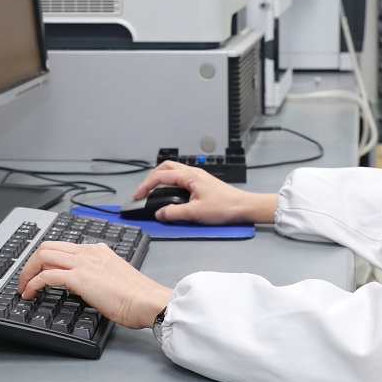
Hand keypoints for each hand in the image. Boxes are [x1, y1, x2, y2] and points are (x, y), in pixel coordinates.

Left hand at [17, 241, 172, 329]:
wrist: (147, 301)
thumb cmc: (138, 296)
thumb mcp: (114, 278)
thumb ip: (98, 276)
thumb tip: (84, 286)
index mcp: (97, 251)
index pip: (63, 247)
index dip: (45, 259)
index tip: (38, 271)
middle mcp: (88, 252)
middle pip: (48, 246)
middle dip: (31, 262)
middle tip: (25, 279)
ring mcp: (83, 262)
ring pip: (43, 255)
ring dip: (28, 271)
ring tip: (23, 287)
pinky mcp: (79, 277)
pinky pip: (46, 275)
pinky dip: (33, 283)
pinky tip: (30, 293)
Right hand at [133, 161, 277, 224]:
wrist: (244, 207)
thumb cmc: (225, 207)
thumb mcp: (195, 213)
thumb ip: (174, 213)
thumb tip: (159, 214)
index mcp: (190, 176)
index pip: (160, 176)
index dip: (145, 185)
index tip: (137, 196)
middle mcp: (193, 173)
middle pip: (165, 167)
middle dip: (151, 177)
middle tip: (143, 190)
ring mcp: (198, 177)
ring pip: (173, 171)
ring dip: (160, 179)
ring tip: (153, 191)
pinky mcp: (202, 183)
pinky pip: (180, 178)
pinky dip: (170, 183)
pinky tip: (170, 194)